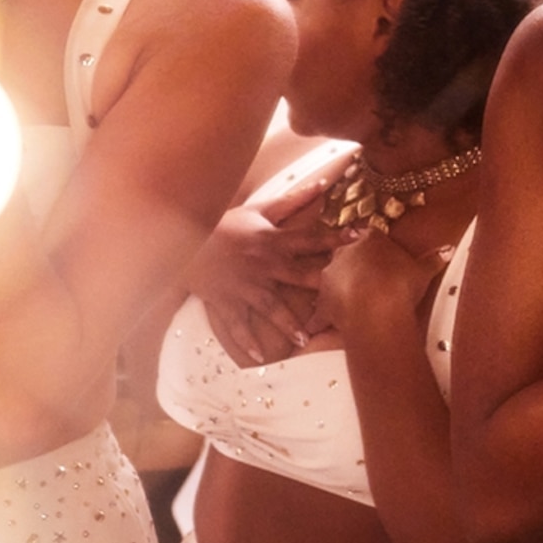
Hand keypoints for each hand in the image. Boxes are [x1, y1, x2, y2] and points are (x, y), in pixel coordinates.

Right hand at [188, 177, 353, 365]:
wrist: (182, 239)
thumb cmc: (224, 224)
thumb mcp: (257, 210)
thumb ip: (292, 201)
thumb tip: (322, 183)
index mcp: (273, 241)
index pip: (311, 238)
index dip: (336, 237)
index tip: (361, 236)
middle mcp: (263, 265)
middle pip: (297, 276)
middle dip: (319, 285)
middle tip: (342, 297)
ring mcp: (244, 285)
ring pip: (269, 307)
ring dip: (287, 324)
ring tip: (304, 340)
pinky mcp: (225, 301)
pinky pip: (237, 324)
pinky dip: (246, 342)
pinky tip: (259, 358)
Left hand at [312, 223, 437, 339]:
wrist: (377, 308)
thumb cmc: (400, 284)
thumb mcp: (422, 270)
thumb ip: (433, 259)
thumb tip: (449, 250)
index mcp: (370, 241)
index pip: (370, 236)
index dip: (376, 246)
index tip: (382, 255)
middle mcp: (345, 254)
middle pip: (348, 254)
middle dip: (356, 265)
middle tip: (371, 278)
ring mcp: (331, 277)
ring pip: (333, 278)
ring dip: (340, 286)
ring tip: (354, 300)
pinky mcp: (324, 302)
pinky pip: (320, 312)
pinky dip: (319, 320)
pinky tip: (316, 329)